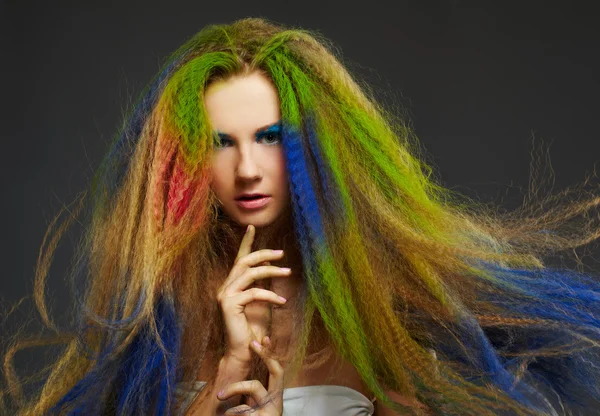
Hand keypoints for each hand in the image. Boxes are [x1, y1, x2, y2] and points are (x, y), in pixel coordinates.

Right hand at [217, 224, 291, 363]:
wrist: (243, 352)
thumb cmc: (253, 329)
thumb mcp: (261, 303)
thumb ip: (262, 285)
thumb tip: (271, 267)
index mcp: (232, 284)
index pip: (239, 259)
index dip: (246, 243)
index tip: (252, 227)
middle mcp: (226, 287)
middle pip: (244, 261)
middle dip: (264, 254)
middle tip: (282, 254)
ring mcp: (225, 295)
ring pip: (250, 273)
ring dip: (271, 271)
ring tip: (288, 272)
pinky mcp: (229, 304)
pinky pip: (254, 293)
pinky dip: (270, 295)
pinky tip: (282, 300)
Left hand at [218, 337, 283, 415]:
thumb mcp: (252, 405)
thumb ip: (249, 392)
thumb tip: (236, 372)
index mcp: (273, 396)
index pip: (276, 370)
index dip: (271, 355)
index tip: (265, 338)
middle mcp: (276, 401)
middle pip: (277, 371)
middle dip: (266, 354)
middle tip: (253, 342)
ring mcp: (271, 410)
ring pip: (254, 385)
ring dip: (234, 388)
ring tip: (220, 396)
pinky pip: (242, 408)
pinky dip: (230, 411)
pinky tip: (226, 414)